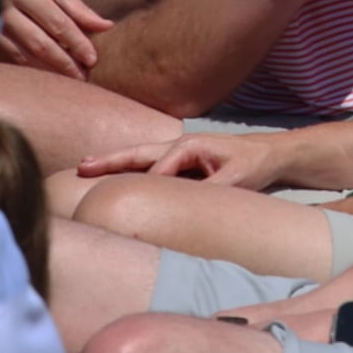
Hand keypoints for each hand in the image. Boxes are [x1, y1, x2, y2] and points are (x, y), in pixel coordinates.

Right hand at [0, 0, 111, 73]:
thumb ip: (77, 7)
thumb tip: (106, 26)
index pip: (58, 23)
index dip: (77, 43)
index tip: (92, 59)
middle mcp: (4, 7)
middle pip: (40, 42)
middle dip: (64, 62)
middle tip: (82, 77)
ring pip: (23, 53)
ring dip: (46, 69)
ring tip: (68, 79)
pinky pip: (8, 56)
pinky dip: (27, 66)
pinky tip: (42, 75)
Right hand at [75, 130, 273, 187]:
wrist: (273, 156)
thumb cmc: (255, 163)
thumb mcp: (234, 179)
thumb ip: (206, 192)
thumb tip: (182, 206)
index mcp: (189, 145)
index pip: (157, 170)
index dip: (145, 189)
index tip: (128, 206)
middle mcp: (180, 146)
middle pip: (137, 155)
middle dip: (109, 161)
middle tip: (80, 167)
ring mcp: (180, 155)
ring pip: (140, 160)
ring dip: (115, 165)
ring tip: (85, 168)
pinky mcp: (183, 165)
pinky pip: (151, 169)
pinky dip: (131, 172)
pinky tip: (115, 179)